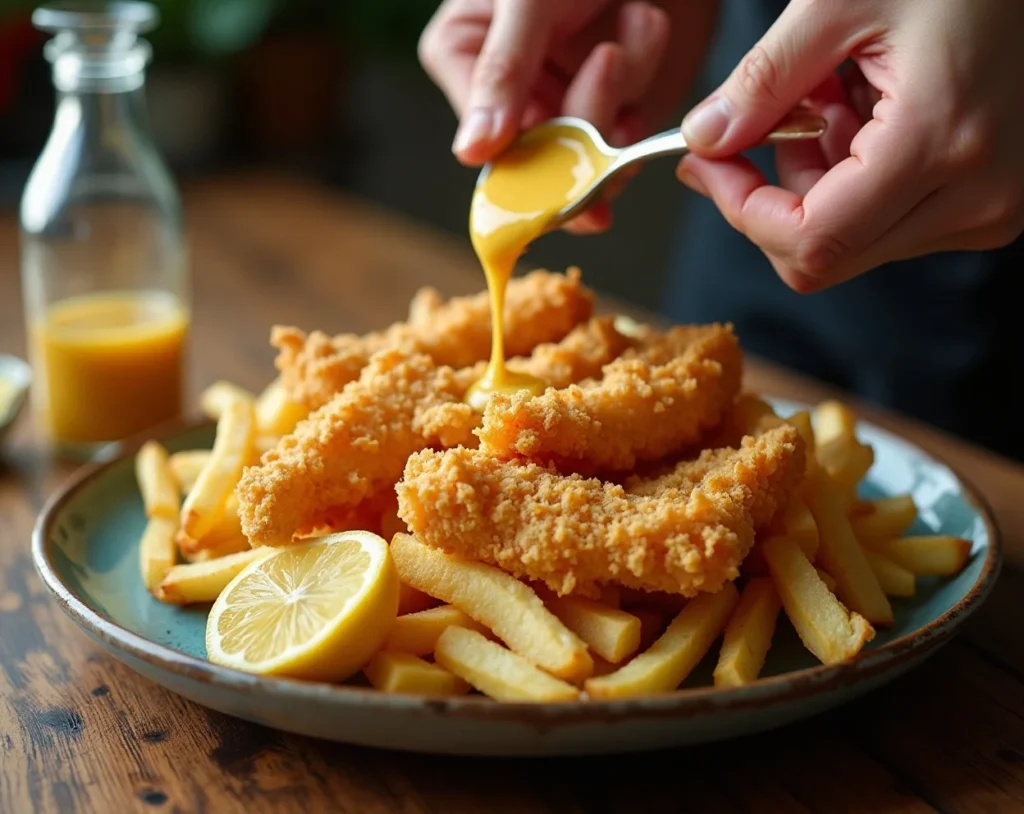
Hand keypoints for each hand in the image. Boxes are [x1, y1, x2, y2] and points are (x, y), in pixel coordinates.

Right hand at [419, 0, 716, 231]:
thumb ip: (502, 70)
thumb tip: (471, 150)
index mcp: (465, 59)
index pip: (489, 140)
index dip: (530, 160)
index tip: (567, 157)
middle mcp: (510, 90)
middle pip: (544, 154)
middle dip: (588, 111)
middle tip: (609, 57)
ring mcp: (560, 96)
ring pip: (590, 146)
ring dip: (627, 83)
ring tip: (638, 18)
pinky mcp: (609, 99)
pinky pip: (627, 129)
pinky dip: (645, 79)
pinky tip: (645, 27)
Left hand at [675, 0, 1023, 292]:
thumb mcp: (842, 1)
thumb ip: (764, 80)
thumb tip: (704, 138)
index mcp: (941, 145)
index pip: (810, 242)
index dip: (742, 211)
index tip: (708, 164)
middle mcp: (976, 198)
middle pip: (825, 255)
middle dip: (774, 194)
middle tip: (770, 118)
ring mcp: (990, 208)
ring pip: (852, 241)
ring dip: (816, 179)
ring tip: (837, 94)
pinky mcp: (989, 204)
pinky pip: (889, 222)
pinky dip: (854, 178)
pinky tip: (868, 112)